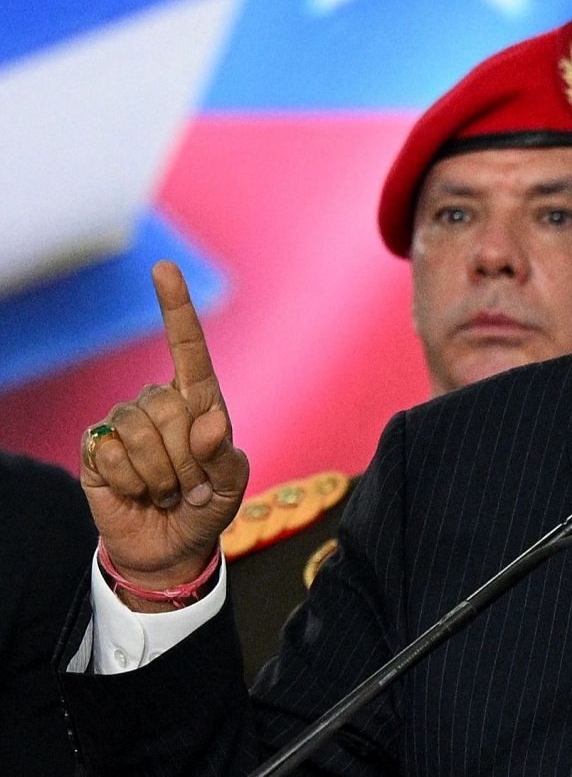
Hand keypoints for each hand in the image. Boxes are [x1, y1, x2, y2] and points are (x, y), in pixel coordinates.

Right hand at [80, 261, 247, 607]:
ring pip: (140, 433)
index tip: (163, 267)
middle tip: (192, 485)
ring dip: (161, 475)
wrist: (171, 546)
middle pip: (168, 407)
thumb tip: (208, 424)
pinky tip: (137, 493)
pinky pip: (113, 455)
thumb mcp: (232, 484)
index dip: (175, 308)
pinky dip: (132, 483)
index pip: (187, 349)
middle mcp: (158, 403)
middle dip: (186, 458)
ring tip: (168, 491)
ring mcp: (124, 424)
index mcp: (199, 401)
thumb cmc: (209, 506)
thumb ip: (226, 455)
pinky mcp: (97, 450)